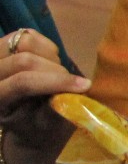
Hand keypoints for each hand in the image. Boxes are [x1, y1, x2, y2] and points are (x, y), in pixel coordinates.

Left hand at [0, 30, 87, 163]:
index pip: (23, 82)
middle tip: (72, 84)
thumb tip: (76, 92)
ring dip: (51, 57)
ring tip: (57, 73)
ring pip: (26, 42)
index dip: (55, 82)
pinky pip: (28, 35)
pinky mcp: (3, 44)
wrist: (18, 118)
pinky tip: (48, 62)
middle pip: (25, 59)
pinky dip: (47, 47)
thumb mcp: (40, 127)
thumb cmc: (31, 128)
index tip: (84, 86)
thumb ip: (54, 110)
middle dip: (56, 71)